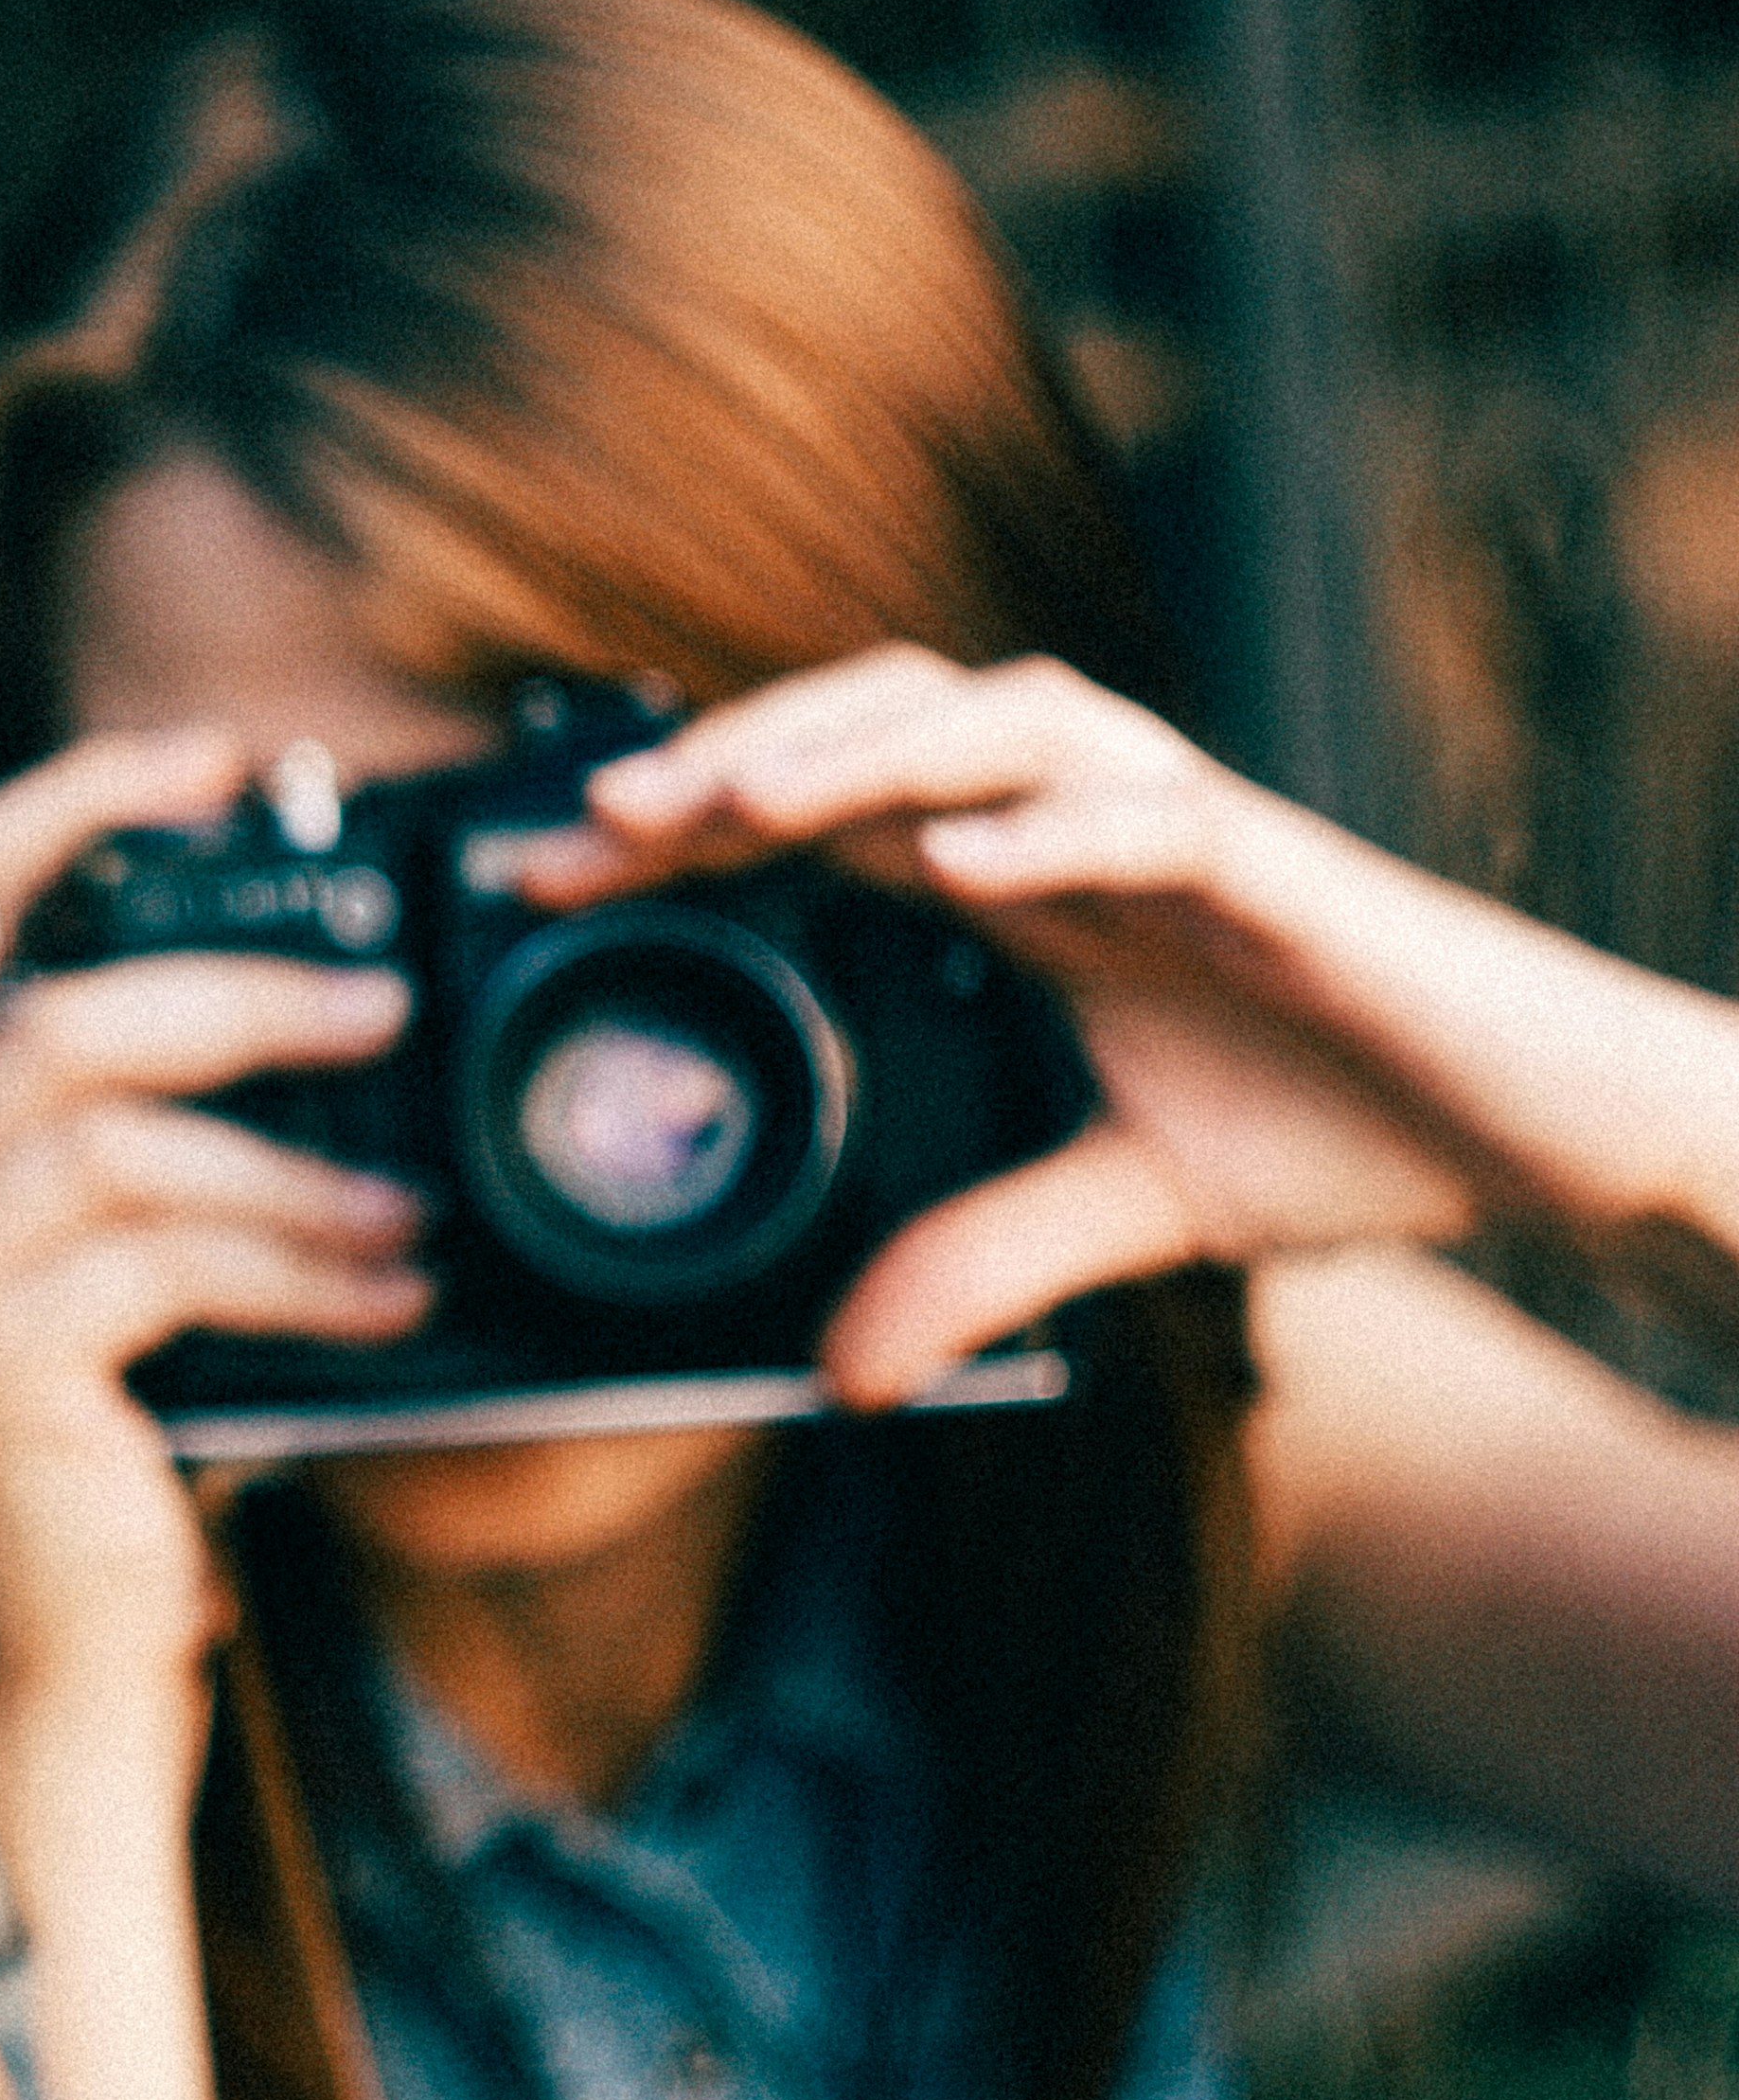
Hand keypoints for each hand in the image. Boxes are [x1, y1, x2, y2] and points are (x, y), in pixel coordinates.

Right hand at [0, 731, 427, 1697]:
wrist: (53, 1682)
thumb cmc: (96, 1460)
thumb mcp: (114, 1270)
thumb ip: (144, 1147)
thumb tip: (321, 1021)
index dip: (71, 809)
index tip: (216, 761)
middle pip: (60, 1019)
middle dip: (242, 995)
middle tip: (384, 1003)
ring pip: (124, 1146)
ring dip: (294, 1168)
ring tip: (413, 1212)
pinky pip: (165, 1266)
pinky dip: (297, 1269)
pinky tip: (386, 1297)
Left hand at [515, 644, 1727, 1397]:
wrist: (1549, 1132)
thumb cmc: (1353, 1128)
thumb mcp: (1125, 1214)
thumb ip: (976, 1262)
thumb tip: (848, 1375)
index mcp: (1027, 879)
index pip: (824, 816)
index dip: (687, 828)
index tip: (550, 878)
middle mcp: (1085, 826)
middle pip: (879, 728)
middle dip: (734, 758)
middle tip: (600, 824)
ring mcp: (1186, 829)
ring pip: (1000, 724)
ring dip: (862, 752)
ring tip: (739, 802)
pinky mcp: (1285, 872)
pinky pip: (1156, 817)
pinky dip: (1051, 825)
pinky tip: (957, 858)